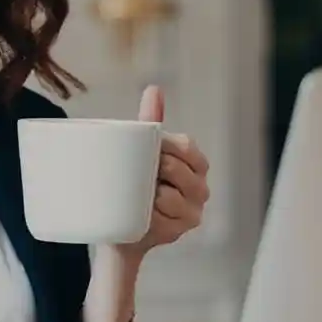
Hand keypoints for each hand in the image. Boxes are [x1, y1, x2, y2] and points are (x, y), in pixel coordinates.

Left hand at [129, 85, 209, 255]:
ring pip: (169, 196)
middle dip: (154, 168)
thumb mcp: (142, 154)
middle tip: (136, 172)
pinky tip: (142, 216)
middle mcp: (200, 188)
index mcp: (195, 164)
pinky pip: (162, 220)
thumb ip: (150, 124)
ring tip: (137, 195)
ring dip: (150, 194)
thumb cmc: (136, 186)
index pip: (186, 147)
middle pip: (177, 169)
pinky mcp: (178, 232)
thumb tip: (154, 89)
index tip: (146, 149)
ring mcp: (191, 212)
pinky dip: (149, 216)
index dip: (164, 146)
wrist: (121, 231)